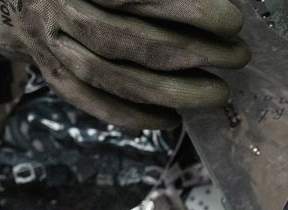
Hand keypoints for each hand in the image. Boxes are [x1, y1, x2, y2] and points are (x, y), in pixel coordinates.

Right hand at [0, 0, 250, 128]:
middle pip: (127, 38)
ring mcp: (50, 44)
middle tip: (237, 56)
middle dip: (190, 52)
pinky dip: (134, 117)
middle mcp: (59, 8)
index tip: (231, 21)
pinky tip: (173, 120)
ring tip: (218, 93)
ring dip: (170, 90)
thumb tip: (216, 10)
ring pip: (111, 76)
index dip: (185, 8)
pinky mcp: (50, 73)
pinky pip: (91, 103)